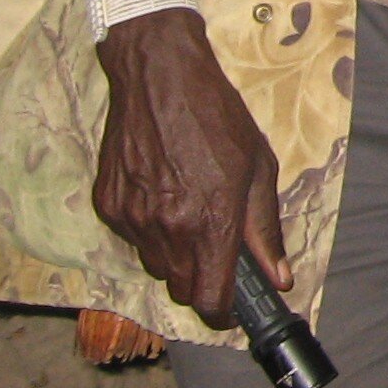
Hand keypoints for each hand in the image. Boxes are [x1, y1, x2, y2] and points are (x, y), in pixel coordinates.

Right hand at [93, 9, 287, 325]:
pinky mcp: (107, 205)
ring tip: (190, 211)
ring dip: (176, 256)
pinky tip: (163, 193)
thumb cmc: (217, 116)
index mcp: (209, 222)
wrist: (159, 75)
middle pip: (181, 290)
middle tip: (218, 251)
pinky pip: (133, 238)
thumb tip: (279, 278)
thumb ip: (265, 230)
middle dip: (202, 281)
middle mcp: (166, 228)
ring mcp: (131, 218)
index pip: (208, 301)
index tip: (233, 305)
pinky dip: (149, 230)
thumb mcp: (258, 168)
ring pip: (155, 266)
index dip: (223, 311)